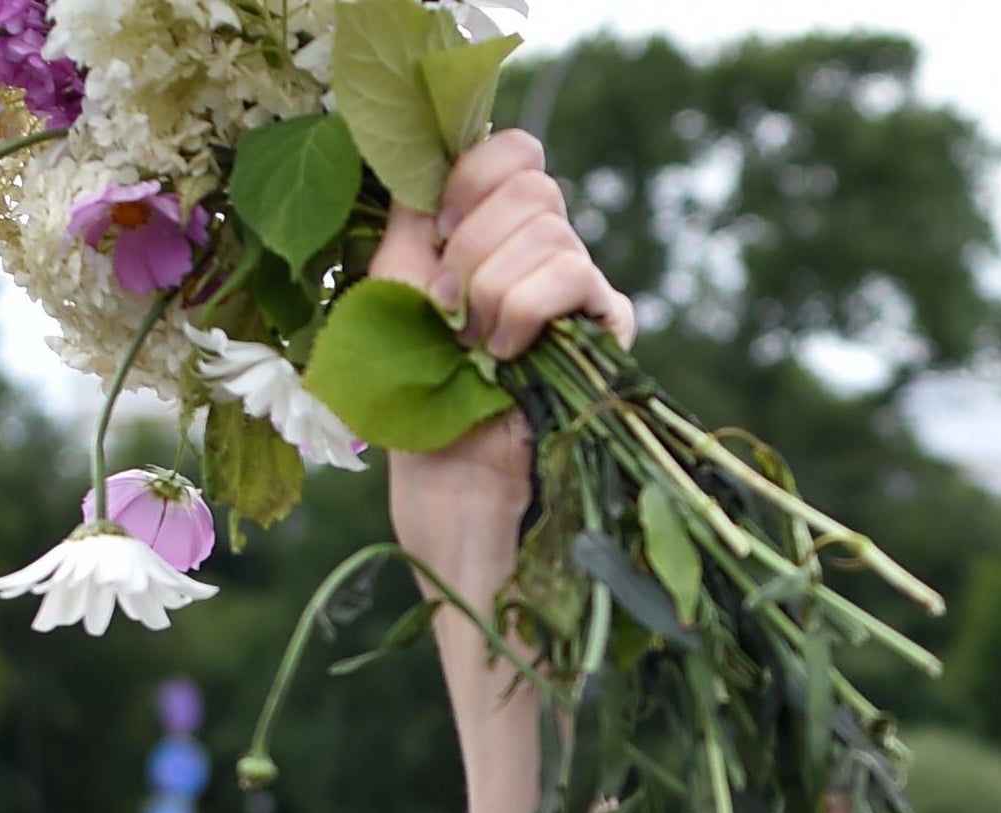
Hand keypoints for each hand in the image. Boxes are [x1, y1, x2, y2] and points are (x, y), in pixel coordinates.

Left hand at [371, 132, 636, 596]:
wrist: (447, 472)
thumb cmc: (414, 390)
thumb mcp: (394, 285)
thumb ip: (414, 217)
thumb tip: (426, 156)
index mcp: (494, 230)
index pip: (515, 152)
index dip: (473, 174)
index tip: (437, 226)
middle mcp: (545, 251)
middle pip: (535, 184)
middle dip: (476, 241)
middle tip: (449, 305)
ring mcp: (581, 290)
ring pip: (552, 232)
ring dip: (494, 288)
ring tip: (476, 342)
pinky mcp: (605, 330)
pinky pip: (575, 277)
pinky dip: (527, 307)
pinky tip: (508, 352)